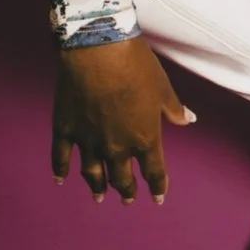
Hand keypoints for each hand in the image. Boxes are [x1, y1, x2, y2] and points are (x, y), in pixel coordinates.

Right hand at [52, 36, 195, 204]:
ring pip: (93, 173)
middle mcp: (116, 147)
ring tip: (99, 197)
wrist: (100, 50)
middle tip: (128, 198)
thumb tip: (188, 120)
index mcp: (145, 137)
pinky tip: (62, 180)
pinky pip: (61, 158)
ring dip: (97, 187)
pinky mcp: (66, 130)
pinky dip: (61, 171)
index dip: (157, 185)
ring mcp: (88, 141)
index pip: (153, 171)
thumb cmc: (137, 65)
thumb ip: (173, 108)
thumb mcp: (163, 87)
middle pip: (122, 178)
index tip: (158, 197)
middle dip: (127, 190)